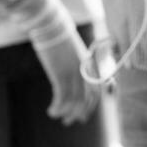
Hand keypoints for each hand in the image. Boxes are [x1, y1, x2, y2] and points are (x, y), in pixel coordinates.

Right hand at [26, 7, 99, 125]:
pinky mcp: (61, 74)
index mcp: (89, 65)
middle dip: (79, 113)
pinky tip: (51, 111)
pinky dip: (57, 107)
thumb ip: (77, 64)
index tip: (83, 114)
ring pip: (74, 101)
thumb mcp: (73, 50)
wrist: (50, 25)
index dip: (90, 105)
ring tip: (56, 116)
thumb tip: (74, 75)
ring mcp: (73, 73)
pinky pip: (62, 97)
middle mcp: (84, 71)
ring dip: (66, 113)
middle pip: (87, 99)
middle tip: (70, 121)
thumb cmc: (59, 35)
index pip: (96, 91)